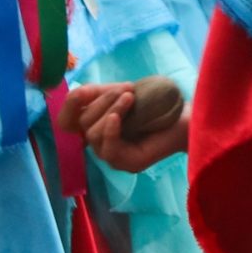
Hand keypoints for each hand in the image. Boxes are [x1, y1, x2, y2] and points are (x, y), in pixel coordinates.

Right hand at [61, 81, 188, 173]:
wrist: (185, 116)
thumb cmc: (153, 103)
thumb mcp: (118, 93)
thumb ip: (96, 93)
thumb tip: (76, 92)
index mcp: (95, 125)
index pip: (66, 122)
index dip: (69, 106)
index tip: (84, 91)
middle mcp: (100, 143)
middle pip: (82, 125)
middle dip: (102, 101)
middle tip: (127, 89)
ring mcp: (113, 156)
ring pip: (94, 135)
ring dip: (111, 110)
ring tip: (130, 97)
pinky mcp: (127, 163)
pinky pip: (108, 149)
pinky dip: (111, 130)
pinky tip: (119, 118)